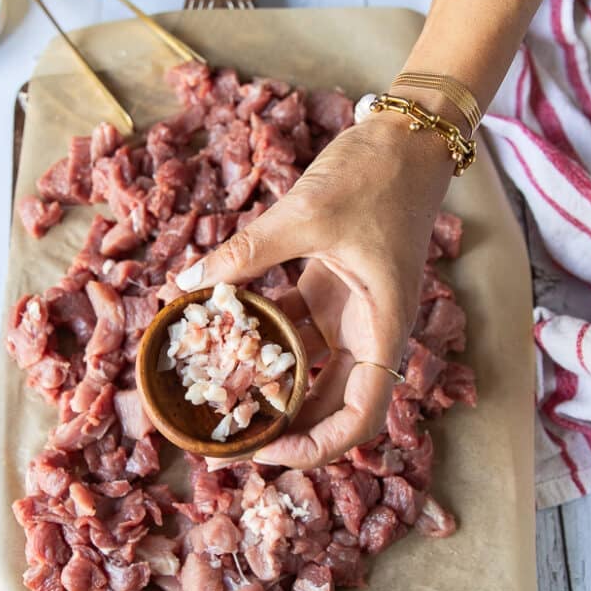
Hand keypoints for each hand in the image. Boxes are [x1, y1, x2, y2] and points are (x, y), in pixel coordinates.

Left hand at [176, 112, 453, 468]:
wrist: (404, 139)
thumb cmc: (375, 176)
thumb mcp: (307, 213)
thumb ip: (246, 252)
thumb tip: (186, 285)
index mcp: (381, 328)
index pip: (361, 417)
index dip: (316, 447)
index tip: (263, 451)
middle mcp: (367, 332)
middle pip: (329, 406)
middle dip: (280, 430)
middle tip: (223, 439)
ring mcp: (348, 314)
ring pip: (308, 371)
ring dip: (267, 387)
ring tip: (215, 398)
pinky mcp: (329, 292)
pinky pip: (292, 329)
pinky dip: (260, 335)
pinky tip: (219, 334)